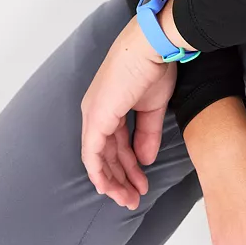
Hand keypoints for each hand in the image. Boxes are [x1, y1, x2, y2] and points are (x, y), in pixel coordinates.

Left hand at [80, 15, 174, 208]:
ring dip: (114, 181)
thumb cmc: (153, 66)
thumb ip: (147, 133)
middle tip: (134, 199)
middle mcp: (96, 112)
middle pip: (105, 155)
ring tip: (130, 199)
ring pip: (97, 159)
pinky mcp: (96, 118)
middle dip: (121, 179)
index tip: (142, 182)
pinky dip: (100, 173)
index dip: (128, 166)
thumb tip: (145, 161)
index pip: (114, 144)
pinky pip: (93, 154)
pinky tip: (110, 188)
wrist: (151, 46)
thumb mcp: (152, 106)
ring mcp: (94, 115)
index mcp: (108, 106)